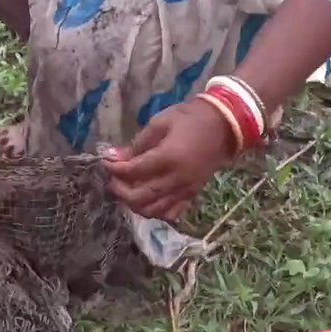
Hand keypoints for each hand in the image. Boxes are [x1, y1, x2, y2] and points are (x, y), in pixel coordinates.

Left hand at [103, 97, 235, 221]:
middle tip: (113, 179)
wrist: (225, 125)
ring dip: (134, 204)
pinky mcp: (193, 194)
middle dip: (120, 190)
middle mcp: (177, 179)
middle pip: (139, 197)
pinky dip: (155, 211)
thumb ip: (137, 143)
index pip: (133, 171)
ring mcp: (186, 189)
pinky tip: (147, 200)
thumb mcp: (160, 123)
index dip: (114, 168)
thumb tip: (113, 156)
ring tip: (127, 189)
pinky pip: (171, 213)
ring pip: (153, 210)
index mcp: (168, 157)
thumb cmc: (190, 119)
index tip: (106, 161)